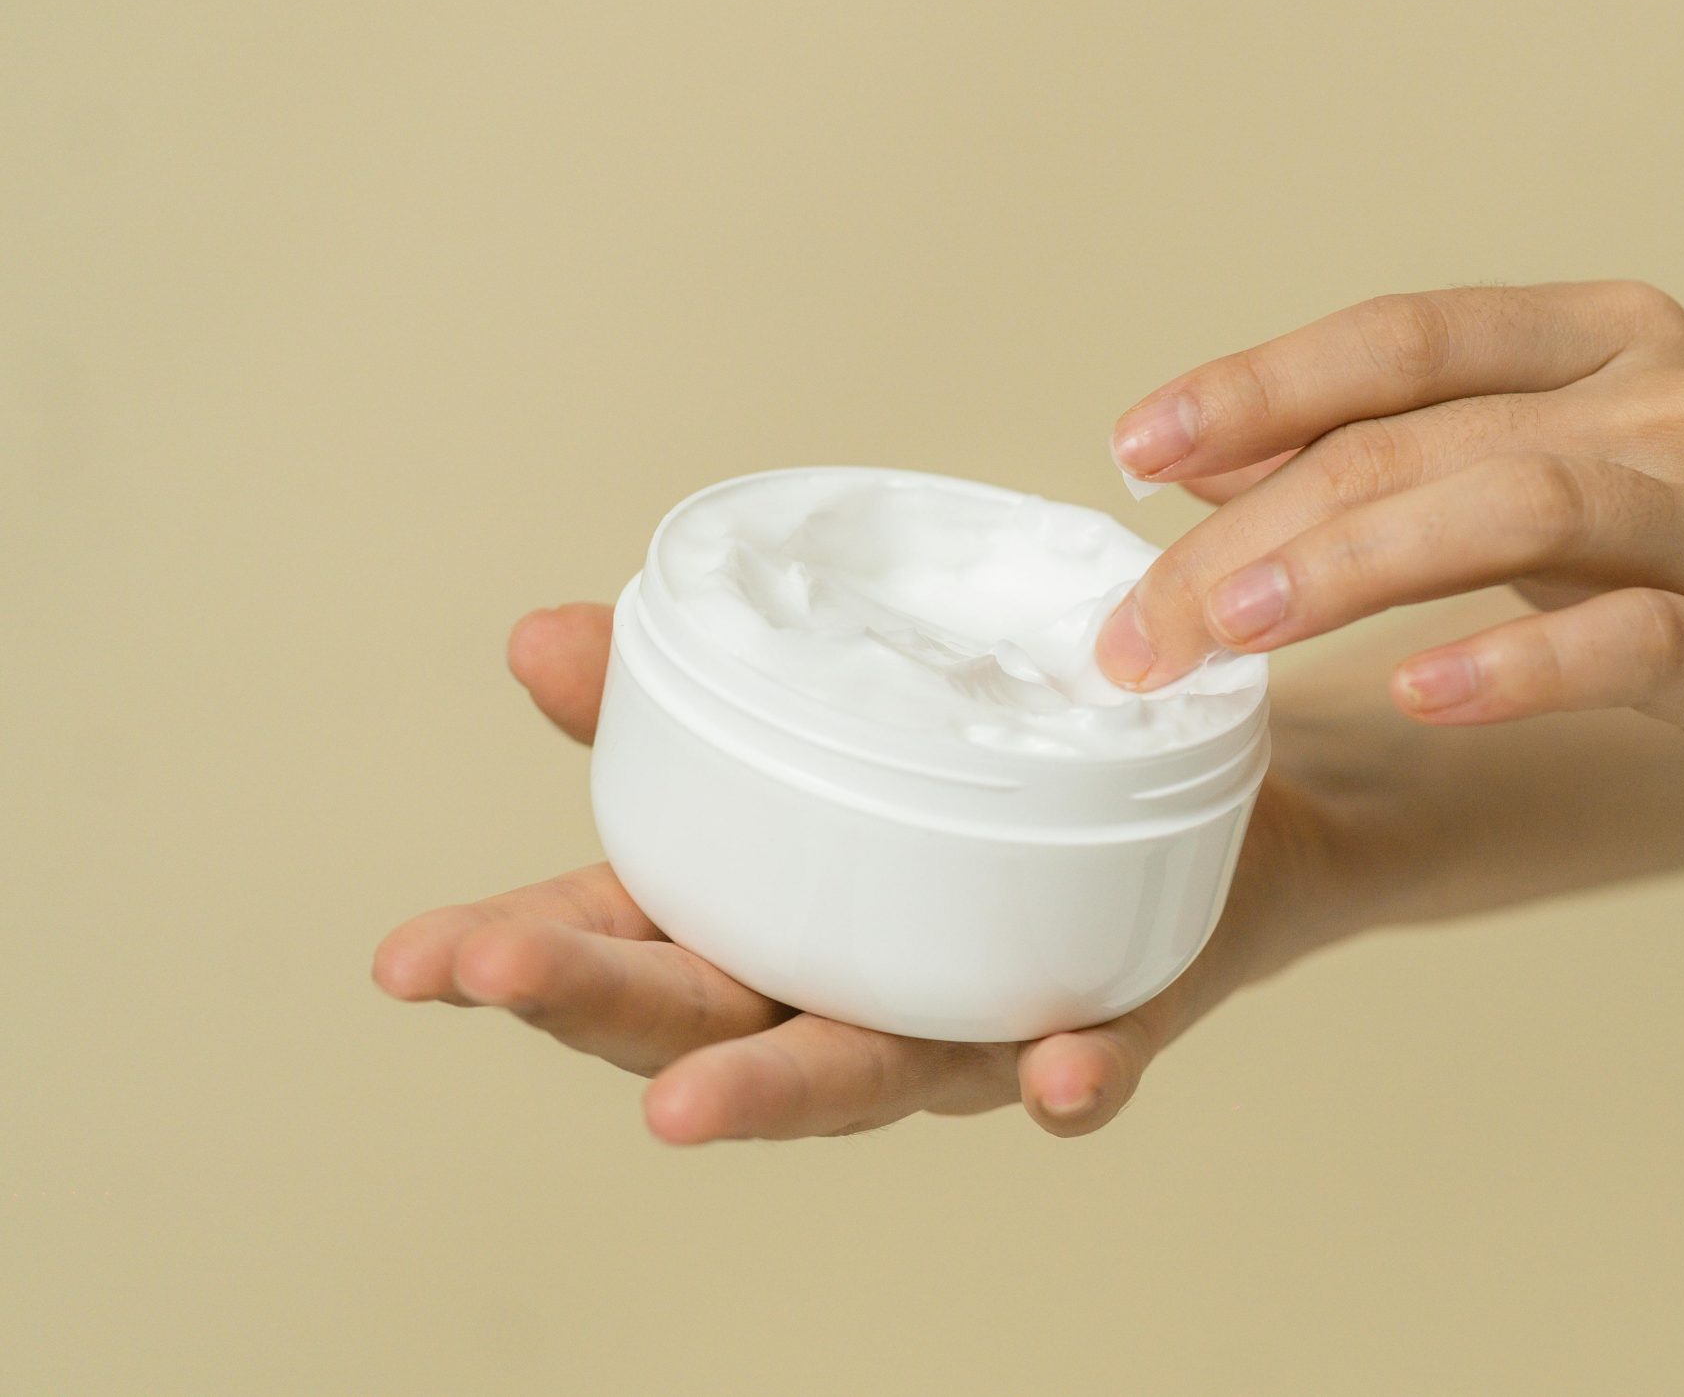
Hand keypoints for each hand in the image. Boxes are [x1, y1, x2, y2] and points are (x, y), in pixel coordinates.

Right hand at [374, 604, 1337, 1140]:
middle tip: (490, 975)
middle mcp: (851, 992)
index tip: (408, 959)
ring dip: (778, 1093)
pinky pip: (1094, 1065)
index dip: (514, 959)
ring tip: (682, 1108)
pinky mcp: (1111, 1018)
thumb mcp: (836, 721)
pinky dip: (1069, 1082)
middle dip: (596, 1008)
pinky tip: (1056, 1081)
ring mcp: (973, 1021)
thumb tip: (543, 634)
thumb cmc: (989, 781)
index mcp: (771, 922)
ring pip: (870, 1072)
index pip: (620, 952)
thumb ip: (693, 696)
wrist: (1217, 811)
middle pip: (709, 1022)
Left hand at [1102, 282, 1683, 851]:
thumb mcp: (1583, 485)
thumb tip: (1217, 464)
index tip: (1127, 448)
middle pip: (1422, 435)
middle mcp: (1666, 402)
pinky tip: (1417, 694)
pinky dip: (1517, 663)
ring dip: (1353, 564)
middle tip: (1141, 623)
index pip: (1398, 337)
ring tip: (1231, 629)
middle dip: (1254, 522)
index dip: (1255, 384)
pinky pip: (1634, 641)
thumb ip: (1424, 462)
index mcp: (1607, 343)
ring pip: (1515, 504)